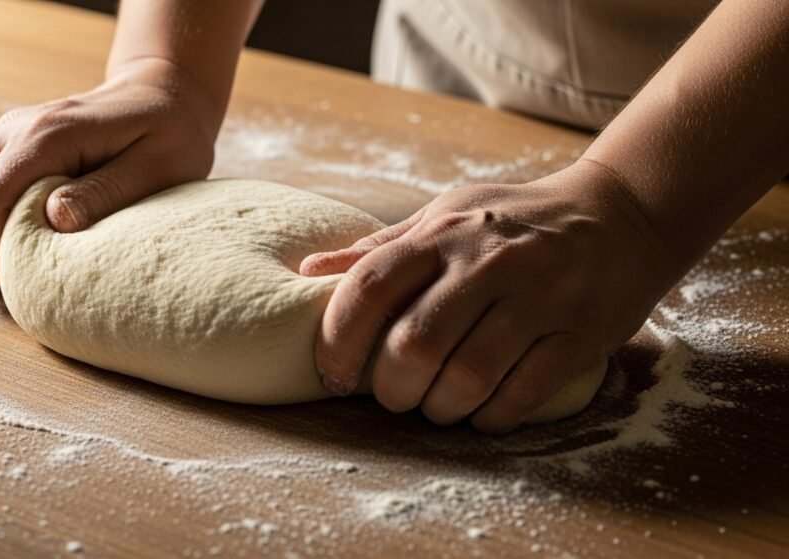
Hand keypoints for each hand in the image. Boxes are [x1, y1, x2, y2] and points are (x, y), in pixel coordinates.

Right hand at [0, 58, 219, 283]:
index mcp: (46, 136)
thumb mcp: (158, 168)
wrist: (162, 93)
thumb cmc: (170, 135)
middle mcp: (12, 130)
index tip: (22, 284)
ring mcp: (2, 136)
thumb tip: (54, 219)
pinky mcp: (4, 147)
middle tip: (6, 285)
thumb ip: (106, 191)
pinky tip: (2, 245)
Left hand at [301, 160, 674, 431]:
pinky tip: (484, 410)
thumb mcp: (445, 215)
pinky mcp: (579, 333)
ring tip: (437, 406)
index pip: (369, 287)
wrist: (623, 212)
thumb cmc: (514, 220)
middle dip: (391, 389)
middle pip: (413, 345)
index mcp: (443, 232)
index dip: (337, 339)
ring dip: (439, 409)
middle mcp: (487, 261)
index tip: (332, 371)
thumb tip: (308, 273)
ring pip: (467, 378)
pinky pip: (521, 395)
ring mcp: (537, 298)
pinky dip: (491, 416)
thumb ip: (380, 249)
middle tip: (394, 395)